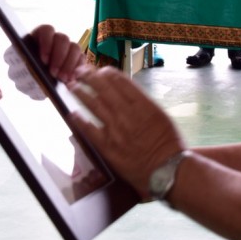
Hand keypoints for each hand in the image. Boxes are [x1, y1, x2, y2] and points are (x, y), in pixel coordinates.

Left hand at [29, 24, 85, 83]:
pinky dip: (77, 69)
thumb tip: (36, 66)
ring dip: (69, 64)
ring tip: (63, 79)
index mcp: (40, 35)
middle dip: (59, 57)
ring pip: (75, 48)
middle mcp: (56, 38)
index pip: (47, 31)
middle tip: (54, 73)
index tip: (44, 61)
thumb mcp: (24, 66)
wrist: (35, 81)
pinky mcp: (77, 58)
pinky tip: (72, 79)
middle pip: (63, 39)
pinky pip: (82, 59)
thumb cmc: (27, 71)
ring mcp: (68, 47)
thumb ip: (29, 64)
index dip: (46, 43)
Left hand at [69, 66, 186, 197]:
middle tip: (79, 71)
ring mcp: (115, 129)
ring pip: (93, 105)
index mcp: (142, 104)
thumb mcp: (160, 114)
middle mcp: (127, 113)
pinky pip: (89, 130)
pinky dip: (79, 120)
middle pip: (103, 88)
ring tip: (72, 86)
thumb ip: (142, 103)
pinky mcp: (108, 146)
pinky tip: (72, 113)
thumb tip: (125, 92)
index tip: (100, 70)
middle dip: (89, 76)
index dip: (106, 72)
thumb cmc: (168, 142)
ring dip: (81, 93)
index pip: (120, 80)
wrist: (167, 169)